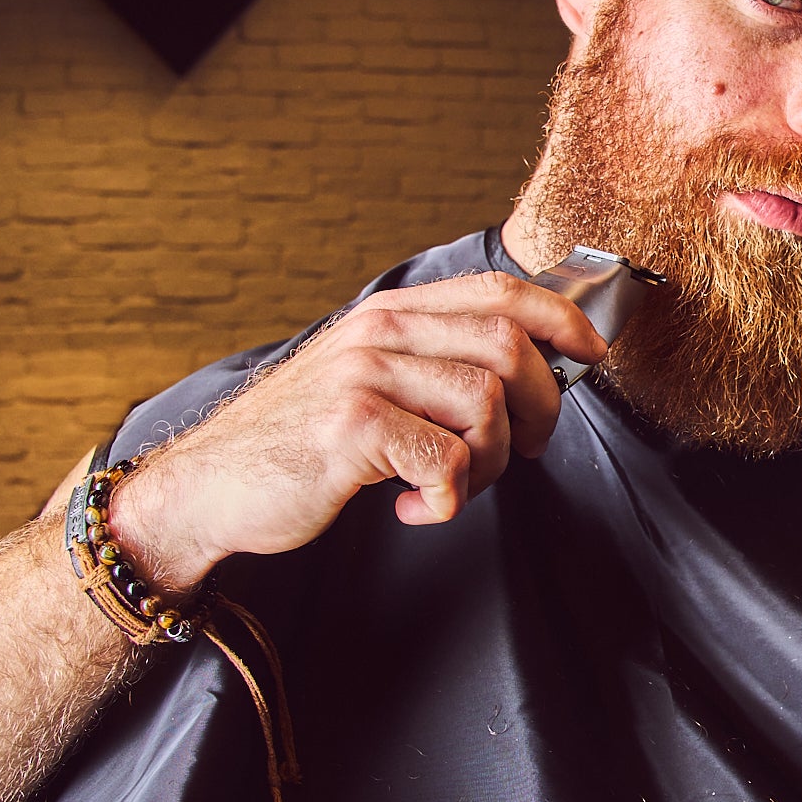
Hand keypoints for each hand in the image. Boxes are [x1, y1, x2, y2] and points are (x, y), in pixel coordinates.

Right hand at [109, 271, 605, 586]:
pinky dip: (448, 501)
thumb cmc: (297, 443)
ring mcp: (366, 376)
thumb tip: (527, 369)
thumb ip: (429, 363)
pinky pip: (448, 462)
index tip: (591, 354)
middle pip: (510, 346)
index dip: (560, 318)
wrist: (209, 488)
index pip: (498, 292)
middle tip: (523, 451)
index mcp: (390, 314)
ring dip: (490, 464)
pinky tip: (414, 509)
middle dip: (541, 408)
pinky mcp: (355, 429)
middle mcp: (380, 332)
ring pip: (488, 407)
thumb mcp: (364, 380)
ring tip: (453, 486)